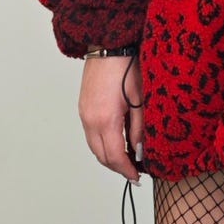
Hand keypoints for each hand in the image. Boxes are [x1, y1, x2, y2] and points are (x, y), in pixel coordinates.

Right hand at [79, 55, 143, 183]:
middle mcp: (90, 120)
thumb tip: (139, 150)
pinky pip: (91, 134)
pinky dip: (102, 143)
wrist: (109, 45)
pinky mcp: (83, 108)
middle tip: (134, 171)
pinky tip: (116, 141)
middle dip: (117, 167)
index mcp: (105, 120)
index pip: (114, 157)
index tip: (137, 178)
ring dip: (109, 156)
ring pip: (94, 146)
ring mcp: (84, 114)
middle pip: (101, 156)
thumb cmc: (127, 66)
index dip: (126, 170)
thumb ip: (138, 128)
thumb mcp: (139, 98)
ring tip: (127, 158)